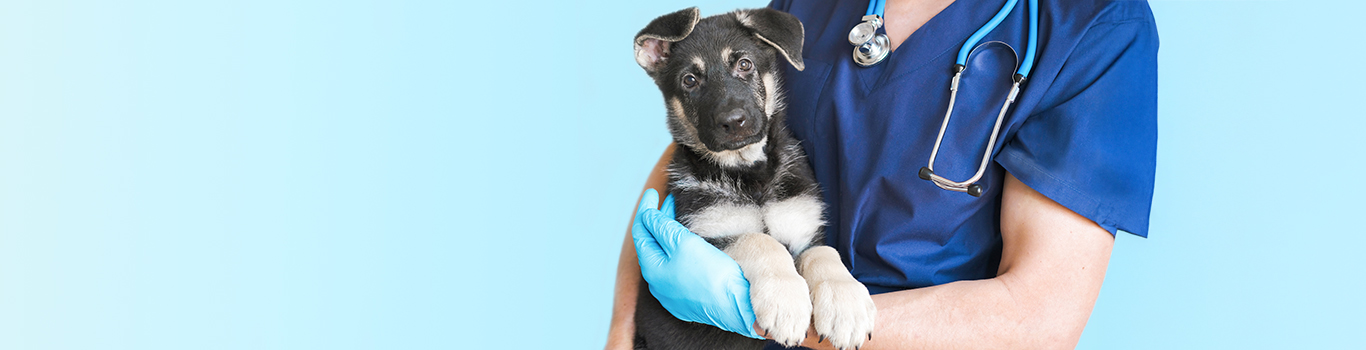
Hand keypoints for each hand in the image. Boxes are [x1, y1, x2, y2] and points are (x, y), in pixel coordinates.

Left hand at [632, 189, 762, 338]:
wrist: (737, 305)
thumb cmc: (711, 275)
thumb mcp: (683, 243)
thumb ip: (661, 228)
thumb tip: (647, 216)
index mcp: (652, 270)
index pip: (641, 233)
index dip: (646, 210)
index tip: (653, 193)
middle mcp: (658, 284)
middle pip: (653, 245)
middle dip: (659, 221)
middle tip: (669, 201)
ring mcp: (673, 293)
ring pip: (665, 258)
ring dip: (669, 236)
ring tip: (677, 217)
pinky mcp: (689, 297)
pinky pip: (677, 269)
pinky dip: (678, 251)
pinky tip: (688, 244)